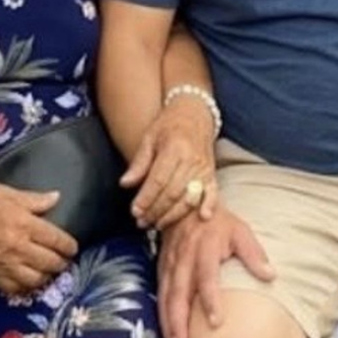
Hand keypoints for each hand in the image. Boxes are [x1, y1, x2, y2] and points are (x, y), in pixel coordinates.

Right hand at [0, 182, 77, 296]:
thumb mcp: (7, 192)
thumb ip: (34, 199)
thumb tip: (56, 198)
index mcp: (25, 224)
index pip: (57, 240)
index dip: (69, 246)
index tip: (72, 247)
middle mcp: (18, 247)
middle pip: (51, 263)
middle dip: (61, 263)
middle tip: (63, 260)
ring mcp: (4, 264)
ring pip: (36, 280)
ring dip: (46, 277)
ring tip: (48, 271)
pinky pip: (15, 289)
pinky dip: (25, 287)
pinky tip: (28, 280)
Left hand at [120, 96, 217, 227]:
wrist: (194, 113)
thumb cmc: (169, 125)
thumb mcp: (149, 137)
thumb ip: (139, 162)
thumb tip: (125, 184)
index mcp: (174, 148)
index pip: (158, 180)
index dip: (146, 198)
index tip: (135, 211)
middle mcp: (191, 159)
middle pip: (173, 193)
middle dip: (155, 211)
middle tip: (141, 221)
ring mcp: (204, 168)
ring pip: (189, 198)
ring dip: (173, 215)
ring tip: (157, 224)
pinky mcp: (212, 174)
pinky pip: (212, 193)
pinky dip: (208, 206)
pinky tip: (202, 218)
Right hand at [157, 209, 273, 337]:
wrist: (187, 204)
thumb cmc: (218, 222)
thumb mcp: (240, 230)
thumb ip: (253, 253)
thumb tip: (270, 276)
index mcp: (204, 247)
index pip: (206, 276)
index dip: (210, 299)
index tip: (215, 322)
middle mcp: (184, 258)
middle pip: (179, 292)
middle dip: (179, 321)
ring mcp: (170, 264)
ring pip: (166, 297)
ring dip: (168, 323)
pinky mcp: (162, 269)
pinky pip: (159, 295)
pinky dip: (161, 316)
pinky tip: (166, 335)